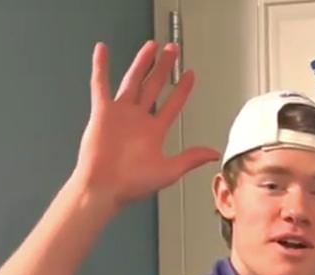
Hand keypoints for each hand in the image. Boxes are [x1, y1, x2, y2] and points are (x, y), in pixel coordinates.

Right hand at [71, 41, 220, 207]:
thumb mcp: (169, 170)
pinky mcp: (102, 113)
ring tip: (152, 46)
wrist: (104, 188)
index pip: (173, 103)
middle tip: (173, 50)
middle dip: (164, 67)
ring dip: (142, 62)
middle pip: (154, 86)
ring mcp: (120, 114)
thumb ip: (191, 158)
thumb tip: (214, 153)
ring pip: (133, 81)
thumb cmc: (132, 185)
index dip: (182, 89)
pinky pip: (100, 85)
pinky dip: (100, 67)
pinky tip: (102, 51)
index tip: (191, 75)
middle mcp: (138, 120)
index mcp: (154, 132)